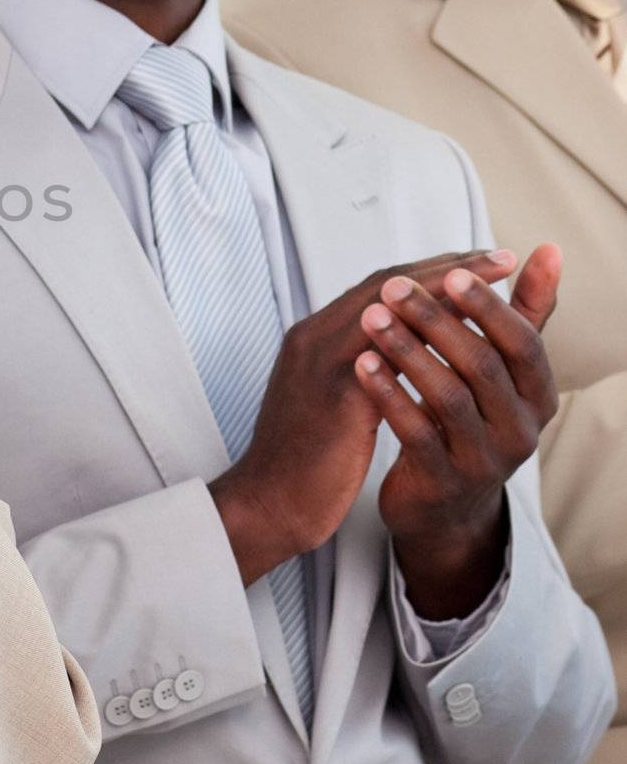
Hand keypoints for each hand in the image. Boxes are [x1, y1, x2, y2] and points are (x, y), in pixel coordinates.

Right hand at [210, 249, 518, 585]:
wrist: (266, 503)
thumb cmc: (301, 458)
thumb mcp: (326, 399)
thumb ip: (354, 366)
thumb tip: (398, 349)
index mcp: (311, 339)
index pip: (375, 287)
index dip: (428, 272)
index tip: (474, 264)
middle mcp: (312, 340)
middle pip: (384, 286)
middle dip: (445, 271)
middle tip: (498, 260)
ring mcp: (319, 365)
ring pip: (386, 311)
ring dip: (445, 297)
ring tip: (494, 289)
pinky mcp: (334, 398)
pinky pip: (386, 358)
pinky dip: (427, 342)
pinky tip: (469, 342)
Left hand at [358, 244, 560, 617]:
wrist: (440, 504)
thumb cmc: (469, 419)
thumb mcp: (500, 371)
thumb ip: (523, 312)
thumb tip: (547, 248)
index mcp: (538, 396)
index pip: (523, 341)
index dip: (489, 306)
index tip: (450, 274)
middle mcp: (522, 430)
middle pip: (483, 364)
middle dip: (437, 320)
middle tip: (394, 289)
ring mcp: (484, 460)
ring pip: (449, 397)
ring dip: (408, 351)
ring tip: (372, 318)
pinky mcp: (443, 482)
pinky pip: (416, 433)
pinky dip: (389, 394)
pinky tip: (363, 365)